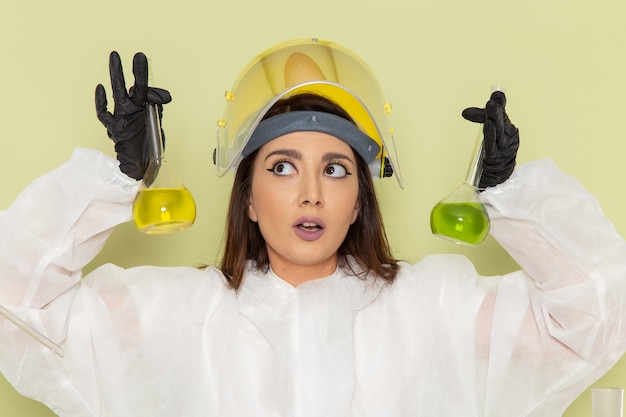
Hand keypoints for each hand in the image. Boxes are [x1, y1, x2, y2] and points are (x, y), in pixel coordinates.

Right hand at [95, 51, 170, 179]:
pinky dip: (101, 102)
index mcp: (143, 109)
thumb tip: (160, 95)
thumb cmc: (150, 145)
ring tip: (114, 60)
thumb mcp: (157, 124)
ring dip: (115, 77)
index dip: (142, 74)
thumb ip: (157, 107)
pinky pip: (104, 114)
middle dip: (124, 70)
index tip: (141, 57)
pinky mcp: (115, 129)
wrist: (143, 166)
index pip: (142, 88)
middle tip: (118, 53)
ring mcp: (122, 118)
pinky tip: (100, 88)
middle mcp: (131, 110)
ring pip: (116, 95)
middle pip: (126, 87)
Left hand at [461, 91, 519, 188]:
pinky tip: (488, 125)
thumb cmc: (495, 150)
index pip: (503, 114)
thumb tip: (465, 112)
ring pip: (498, 132)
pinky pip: (493, 146)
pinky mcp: (497, 158)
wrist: (499, 175)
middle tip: (492, 100)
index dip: (500, 104)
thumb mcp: (490, 132)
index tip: (497, 94)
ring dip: (494, 120)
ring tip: (490, 108)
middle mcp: (508, 137)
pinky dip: (491, 135)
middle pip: (501, 122)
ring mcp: (504, 148)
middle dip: (496, 111)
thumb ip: (480, 119)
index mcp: (508, 129)